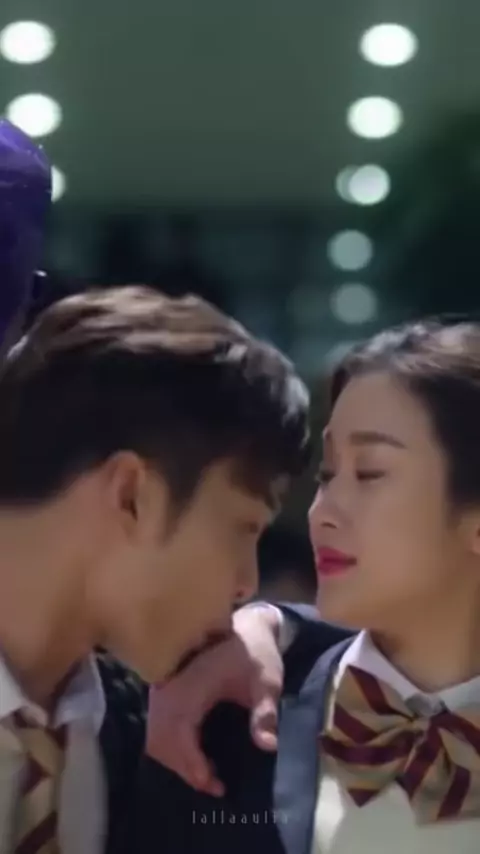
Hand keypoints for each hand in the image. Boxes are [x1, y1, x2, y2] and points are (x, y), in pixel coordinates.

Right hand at [146, 605, 283, 795]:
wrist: (245, 627)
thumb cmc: (255, 653)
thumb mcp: (267, 680)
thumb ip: (266, 711)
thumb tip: (268, 746)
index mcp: (192, 682)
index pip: (178, 729)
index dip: (190, 761)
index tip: (214, 783)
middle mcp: (170, 687)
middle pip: (160, 739)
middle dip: (184, 768)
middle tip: (215, 786)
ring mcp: (164, 689)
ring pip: (155, 736)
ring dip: (177, 761)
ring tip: (208, 776)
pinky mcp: (165, 693)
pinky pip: (158, 728)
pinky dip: (172, 748)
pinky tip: (197, 757)